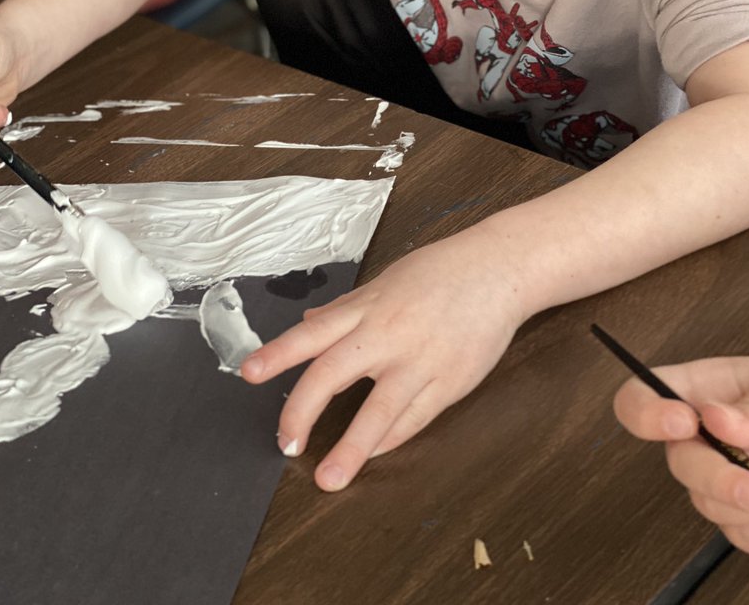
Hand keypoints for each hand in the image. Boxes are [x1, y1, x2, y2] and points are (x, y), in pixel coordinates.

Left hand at [242, 226, 525, 490]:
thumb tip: (310, 323)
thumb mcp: (386, 281)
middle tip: (285, 441)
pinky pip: (414, 419)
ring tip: (328, 479)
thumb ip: (347, 308)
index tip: (249, 373)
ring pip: (378, 411)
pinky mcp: (450, 382)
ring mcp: (420, 361)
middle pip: (333, 374)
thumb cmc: (441, 271)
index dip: (279, 354)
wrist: (499, 269)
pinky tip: (372, 454)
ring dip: (351, 449)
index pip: (313, 332)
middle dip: (303, 409)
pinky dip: (390, 440)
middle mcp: (388, 333)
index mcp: (368, 306)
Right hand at [613, 353, 748, 554]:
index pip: (641, 396)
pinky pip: (745, 537)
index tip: (682, 422)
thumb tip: (717, 419)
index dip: (645, 412)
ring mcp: (723, 480)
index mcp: (704, 390)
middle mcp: (705, 437)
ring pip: (710, 506)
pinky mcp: (748, 521)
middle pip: (678, 463)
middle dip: (719, 480)